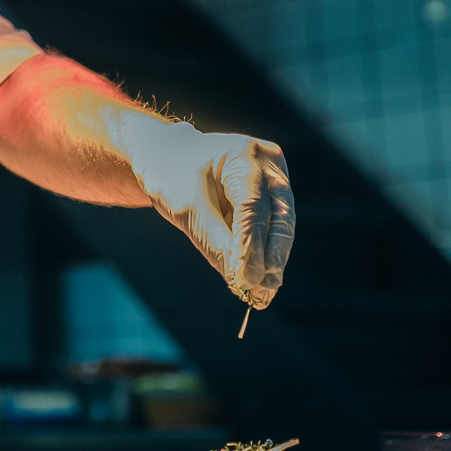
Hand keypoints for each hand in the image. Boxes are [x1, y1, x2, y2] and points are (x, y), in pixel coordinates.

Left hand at [109, 113, 294, 307]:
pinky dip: (264, 253)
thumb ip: (213, 240)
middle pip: (278, 216)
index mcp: (243, 154)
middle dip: (270, 259)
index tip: (246, 281)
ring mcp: (275, 175)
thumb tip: (241, 280)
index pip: (252, 207)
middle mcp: (267, 162)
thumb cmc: (171, 176)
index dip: (252, 247)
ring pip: (281, 225)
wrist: (169, 157)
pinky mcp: (273, 193)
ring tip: (260, 295)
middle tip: (261, 295)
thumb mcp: (184, 208)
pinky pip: (272, 226)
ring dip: (271, 261)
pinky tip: (257, 281)